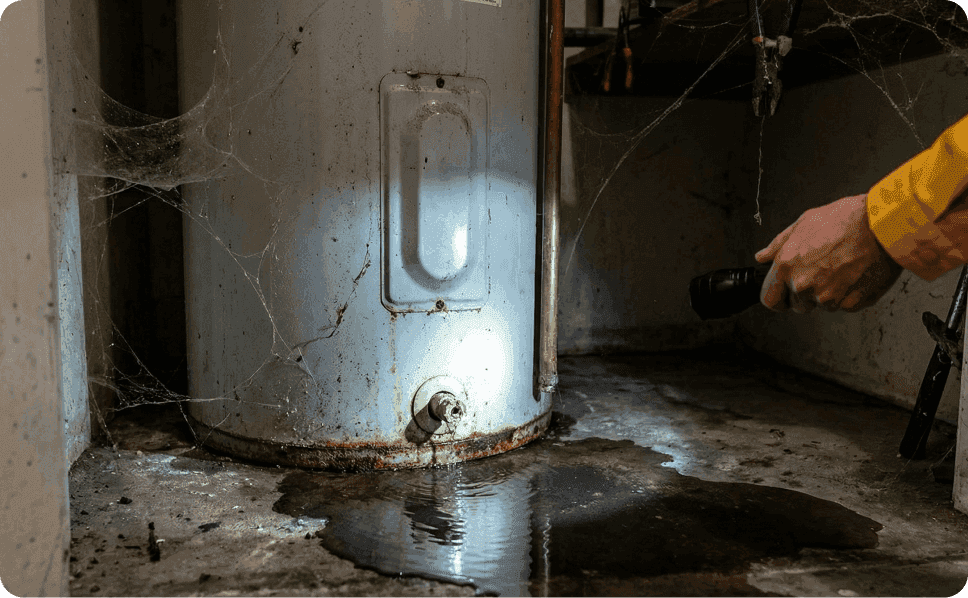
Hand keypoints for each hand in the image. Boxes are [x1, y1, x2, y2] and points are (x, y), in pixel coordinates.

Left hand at [754, 194, 903, 312]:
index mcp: (787, 266)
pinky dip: (848, 294)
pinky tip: (855, 273)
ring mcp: (828, 297)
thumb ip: (779, 244)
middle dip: (805, 293)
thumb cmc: (845, 219)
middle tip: (823, 270)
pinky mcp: (851, 303)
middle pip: (797, 304)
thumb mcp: (804, 222)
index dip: (777, 298)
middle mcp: (804, 286)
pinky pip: (844, 305)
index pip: (770, 300)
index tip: (784, 296)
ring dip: (828, 293)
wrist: (883, 225)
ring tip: (842, 267)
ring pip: (822, 305)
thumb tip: (763, 257)